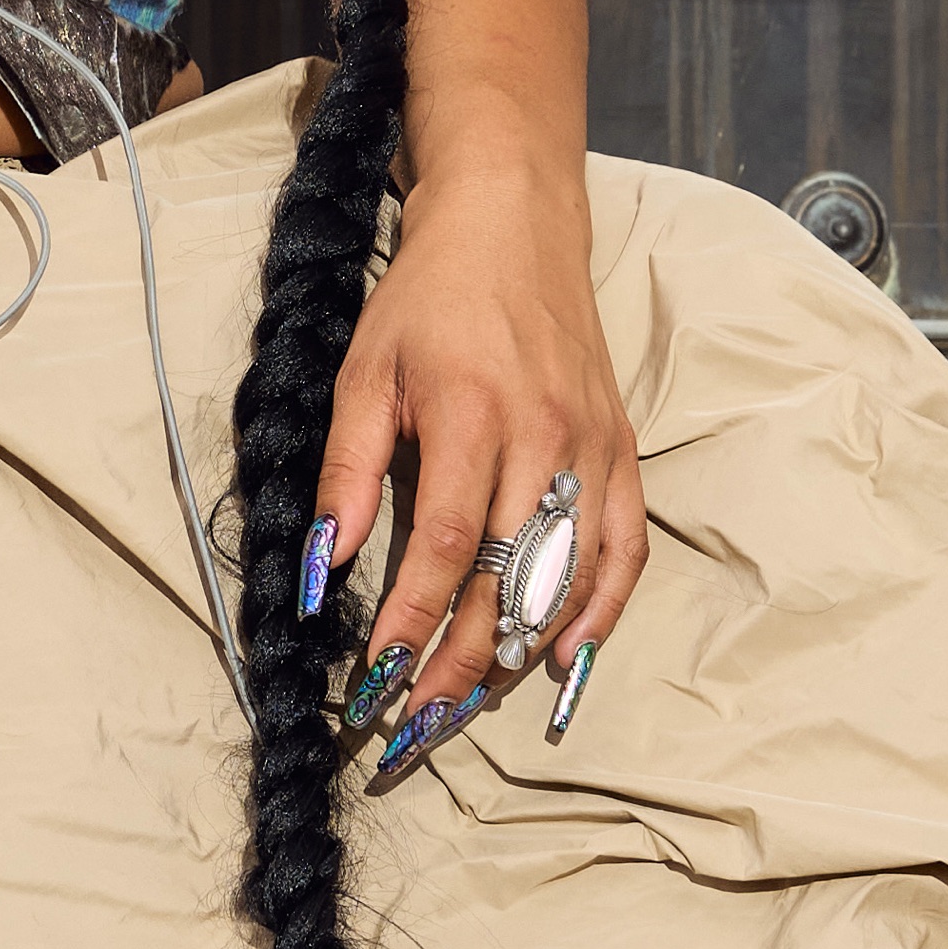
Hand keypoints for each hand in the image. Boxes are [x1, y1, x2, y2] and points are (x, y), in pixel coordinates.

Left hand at [299, 165, 644, 757]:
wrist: (513, 226)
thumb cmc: (428, 299)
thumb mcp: (365, 370)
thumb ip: (347, 469)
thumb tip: (322, 564)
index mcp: (475, 416)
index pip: (448, 549)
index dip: (413, 623)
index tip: (374, 678)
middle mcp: (546, 439)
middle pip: (512, 581)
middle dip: (460, 663)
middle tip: (414, 722)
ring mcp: (593, 447)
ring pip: (570, 578)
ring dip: (522, 654)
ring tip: (468, 704)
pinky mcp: (621, 450)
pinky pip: (625, 549)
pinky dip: (602, 611)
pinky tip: (565, 660)